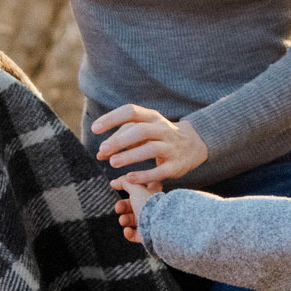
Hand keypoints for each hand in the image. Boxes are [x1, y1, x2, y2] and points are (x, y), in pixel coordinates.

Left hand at [91, 104, 208, 188]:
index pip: (131, 112)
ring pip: (150, 149)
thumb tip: (100, 153)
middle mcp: (163, 130)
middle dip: (119, 141)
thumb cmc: (160, 137)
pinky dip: (145, 174)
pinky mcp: (176, 166)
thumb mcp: (144, 130)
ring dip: (130, 156)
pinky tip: (130, 178)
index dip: (112, 119)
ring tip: (112, 163)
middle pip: (140, 131)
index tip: (95, 129)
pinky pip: (160, 170)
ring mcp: (171, 147)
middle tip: (102, 151)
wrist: (195, 144)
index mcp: (153, 118)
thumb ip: (122, 138)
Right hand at [112, 177, 161, 244]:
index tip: (121, 188)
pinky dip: (129, 233)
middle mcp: (150, 207)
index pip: (141, 188)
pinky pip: (135, 234)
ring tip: (123, 220)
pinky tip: (127, 230)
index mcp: (151, 194)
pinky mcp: (147, 235)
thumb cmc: (149, 204)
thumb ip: (124, 182)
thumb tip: (114, 182)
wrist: (159, 223)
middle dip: (122, 207)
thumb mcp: (135, 187)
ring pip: (133, 220)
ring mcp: (149, 221)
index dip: (131, 188)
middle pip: (132, 206)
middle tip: (118, 208)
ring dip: (124, 219)